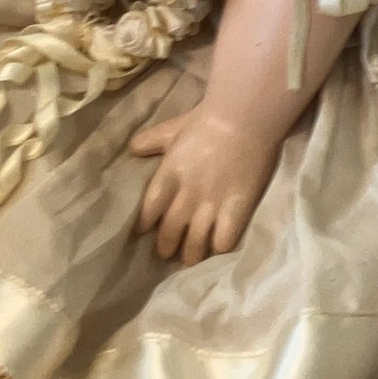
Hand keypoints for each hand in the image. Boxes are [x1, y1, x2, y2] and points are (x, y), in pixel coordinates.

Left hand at [131, 109, 279, 264]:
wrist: (245, 118)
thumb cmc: (207, 120)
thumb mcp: (173, 129)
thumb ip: (151, 141)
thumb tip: (132, 149)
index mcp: (168, 176)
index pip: (148, 212)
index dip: (144, 225)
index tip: (144, 232)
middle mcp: (186, 196)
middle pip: (169, 234)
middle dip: (166, 248)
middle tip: (167, 254)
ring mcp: (211, 206)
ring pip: (195, 245)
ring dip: (190, 256)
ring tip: (190, 260)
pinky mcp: (236, 210)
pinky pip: (223, 242)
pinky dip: (218, 250)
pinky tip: (217, 252)